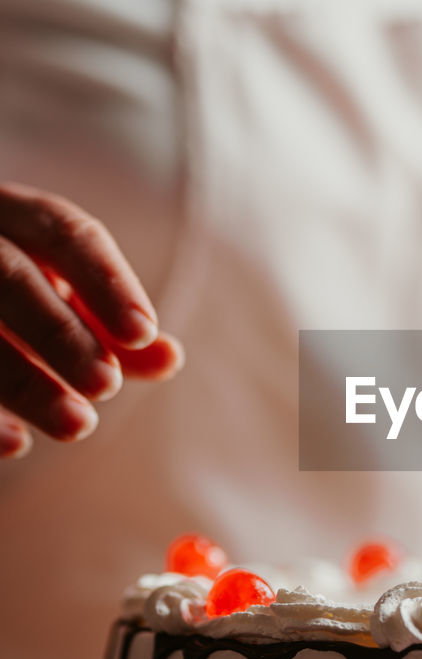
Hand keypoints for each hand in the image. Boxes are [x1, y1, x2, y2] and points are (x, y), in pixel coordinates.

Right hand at [0, 182, 183, 457]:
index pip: (63, 231)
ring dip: (23, 381)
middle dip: (60, 333)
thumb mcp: (59, 300)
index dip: (106, 280)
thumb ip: (110, 326)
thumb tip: (168, 358)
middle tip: (108, 386)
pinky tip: (13, 444)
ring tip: (76, 425)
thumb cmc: (12, 299)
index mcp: (8, 214)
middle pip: (9, 276)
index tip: (143, 332)